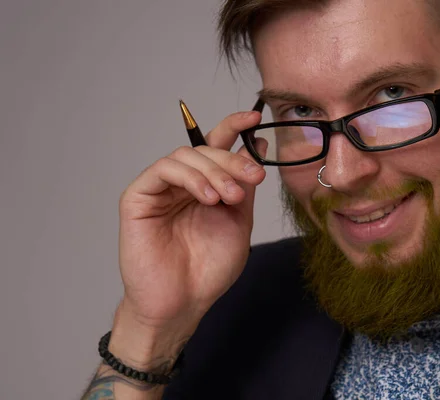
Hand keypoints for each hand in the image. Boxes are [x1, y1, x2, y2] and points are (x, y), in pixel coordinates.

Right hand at [117, 111, 264, 336]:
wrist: (182, 303)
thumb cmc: (208, 269)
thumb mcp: (238, 222)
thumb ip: (243, 186)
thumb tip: (255, 148)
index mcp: (205, 186)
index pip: (216, 146)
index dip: (234, 126)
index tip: (255, 118)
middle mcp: (182, 184)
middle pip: (206, 149)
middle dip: (232, 159)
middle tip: (253, 177)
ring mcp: (160, 189)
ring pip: (186, 155)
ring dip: (214, 170)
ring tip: (229, 197)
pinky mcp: (138, 197)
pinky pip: (163, 170)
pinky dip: (190, 177)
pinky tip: (208, 198)